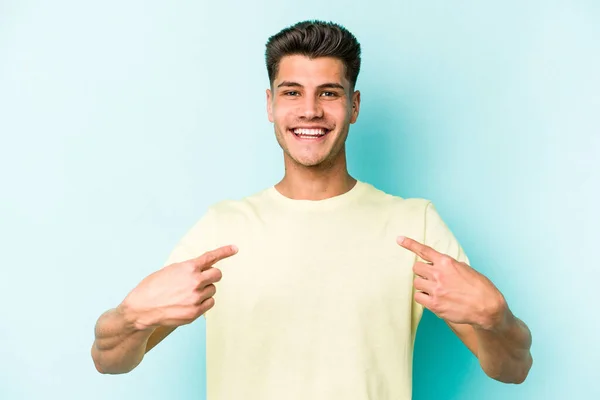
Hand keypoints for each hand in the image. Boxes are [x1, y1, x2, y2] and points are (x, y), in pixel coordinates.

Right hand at [119, 245, 237, 329]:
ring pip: (212, 290)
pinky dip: (204, 302)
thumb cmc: (153, 287)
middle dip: (212, 275)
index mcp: (188, 267)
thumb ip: (188, 269)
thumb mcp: (170, 270)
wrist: (142, 308)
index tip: (235, 248)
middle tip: (203, 279)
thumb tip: (201, 270)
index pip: (211, 257)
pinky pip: (210, 303)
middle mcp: (195, 281)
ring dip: (205, 290)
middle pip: (217, 275)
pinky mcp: (195, 312)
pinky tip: (191, 303)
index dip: (225, 251)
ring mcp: (196, 297)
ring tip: (188, 294)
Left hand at [397, 236, 505, 329]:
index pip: (424, 250)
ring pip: (416, 283)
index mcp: (447, 262)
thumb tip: (439, 265)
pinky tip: (433, 299)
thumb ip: (449, 266)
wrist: (488, 307)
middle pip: (417, 268)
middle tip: (432, 278)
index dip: (409, 244)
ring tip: (436, 290)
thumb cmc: (480, 287)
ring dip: (423, 285)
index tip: (399, 239)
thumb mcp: (466, 269)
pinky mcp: (435, 305)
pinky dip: (423, 298)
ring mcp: (436, 290)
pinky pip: (418, 297)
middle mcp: (439, 274)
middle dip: (422, 272)